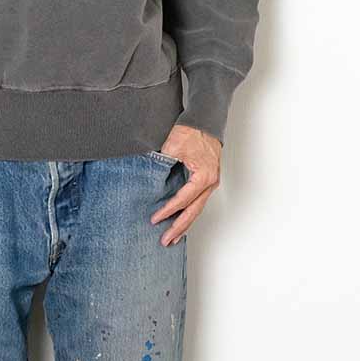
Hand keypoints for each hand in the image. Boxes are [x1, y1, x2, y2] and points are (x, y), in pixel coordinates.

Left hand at [149, 124, 222, 244]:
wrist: (204, 120)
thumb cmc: (192, 131)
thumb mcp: (173, 147)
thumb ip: (162, 164)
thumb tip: (148, 177)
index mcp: (204, 176)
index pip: (183, 199)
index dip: (168, 210)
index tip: (155, 219)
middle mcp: (210, 182)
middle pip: (194, 211)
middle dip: (179, 227)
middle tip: (166, 240)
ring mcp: (210, 182)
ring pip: (197, 208)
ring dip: (185, 223)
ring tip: (174, 238)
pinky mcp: (207, 180)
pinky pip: (198, 200)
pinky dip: (189, 212)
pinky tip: (182, 220)